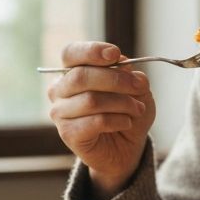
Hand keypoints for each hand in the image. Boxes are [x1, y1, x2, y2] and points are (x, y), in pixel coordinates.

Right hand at [46, 42, 155, 197]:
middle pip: (81, 76)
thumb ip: (129, 73)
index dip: (91, 51)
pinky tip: (127, 122)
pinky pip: (95, 121)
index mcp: (72, 71)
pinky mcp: (68, 133)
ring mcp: (60, 112)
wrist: (125, 147)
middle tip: (139, 87)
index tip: (114, 54)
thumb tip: (123, 64)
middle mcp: (59, 89)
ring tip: (138, 109)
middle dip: (115, 80)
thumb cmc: (125, 111)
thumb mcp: (135, 88)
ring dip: (122, 103)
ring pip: (91, 100)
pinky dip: (117, 120)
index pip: (71, 53)